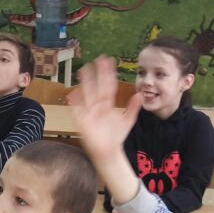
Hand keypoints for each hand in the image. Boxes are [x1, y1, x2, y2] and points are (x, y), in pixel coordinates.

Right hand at [69, 56, 142, 203]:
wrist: (109, 152)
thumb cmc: (116, 136)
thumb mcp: (127, 121)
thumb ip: (133, 108)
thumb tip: (140, 94)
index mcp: (107, 105)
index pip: (108, 86)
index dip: (108, 74)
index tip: (109, 61)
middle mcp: (98, 106)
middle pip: (97, 87)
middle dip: (97, 74)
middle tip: (97, 59)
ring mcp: (90, 113)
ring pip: (87, 94)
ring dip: (85, 83)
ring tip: (83, 69)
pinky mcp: (83, 122)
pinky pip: (78, 111)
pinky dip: (75, 103)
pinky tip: (73, 93)